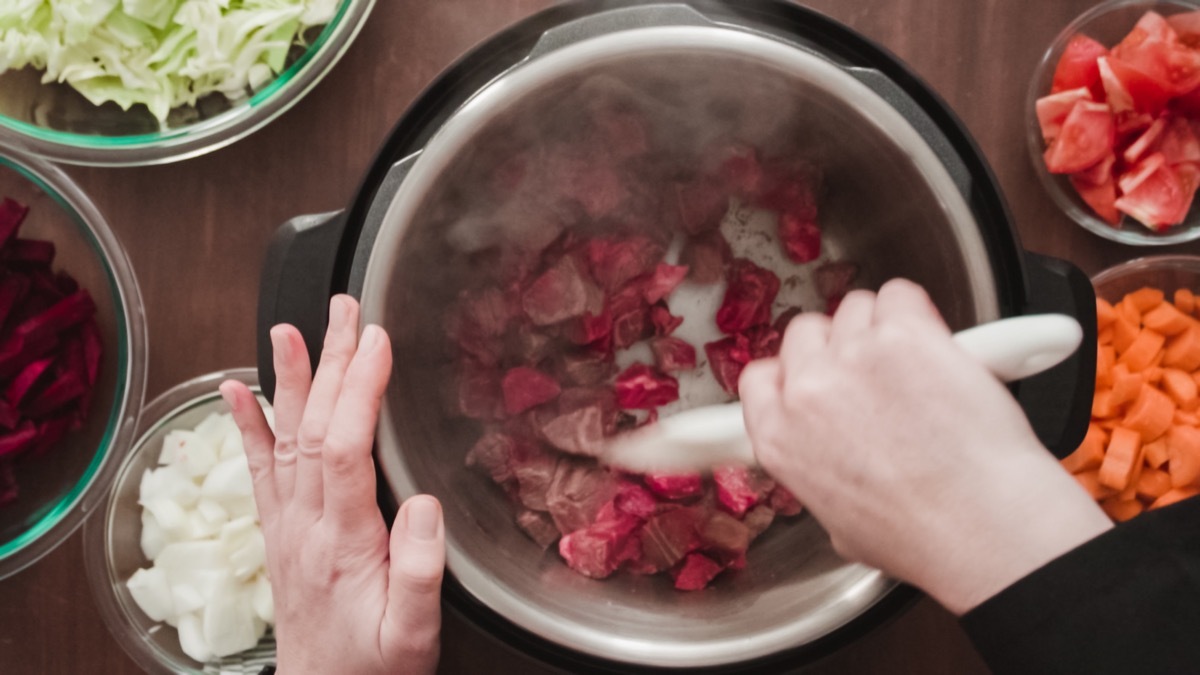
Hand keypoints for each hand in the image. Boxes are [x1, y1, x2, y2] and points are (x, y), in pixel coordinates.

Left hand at [220, 295, 443, 674]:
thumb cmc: (372, 667)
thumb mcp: (412, 634)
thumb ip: (418, 572)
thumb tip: (421, 505)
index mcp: (342, 542)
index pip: (344, 448)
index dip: (359, 388)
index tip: (377, 341)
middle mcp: (305, 525)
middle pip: (311, 427)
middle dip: (329, 362)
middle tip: (343, 310)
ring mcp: (287, 526)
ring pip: (285, 438)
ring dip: (289, 379)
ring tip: (291, 327)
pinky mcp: (281, 531)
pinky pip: (260, 470)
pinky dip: (247, 426)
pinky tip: (238, 391)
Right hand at [739, 279, 1111, 614]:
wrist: (981, 525)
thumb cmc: (920, 536)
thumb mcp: (836, 519)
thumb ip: (817, 467)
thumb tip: (835, 453)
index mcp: (779, 438)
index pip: (759, 376)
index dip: (792, 374)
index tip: (814, 379)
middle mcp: (806, 391)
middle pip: (804, 334)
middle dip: (837, 348)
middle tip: (877, 376)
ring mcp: (853, 356)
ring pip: (854, 308)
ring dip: (881, 327)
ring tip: (914, 365)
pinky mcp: (904, 333)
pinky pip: (901, 294)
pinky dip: (918, 312)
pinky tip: (937, 343)